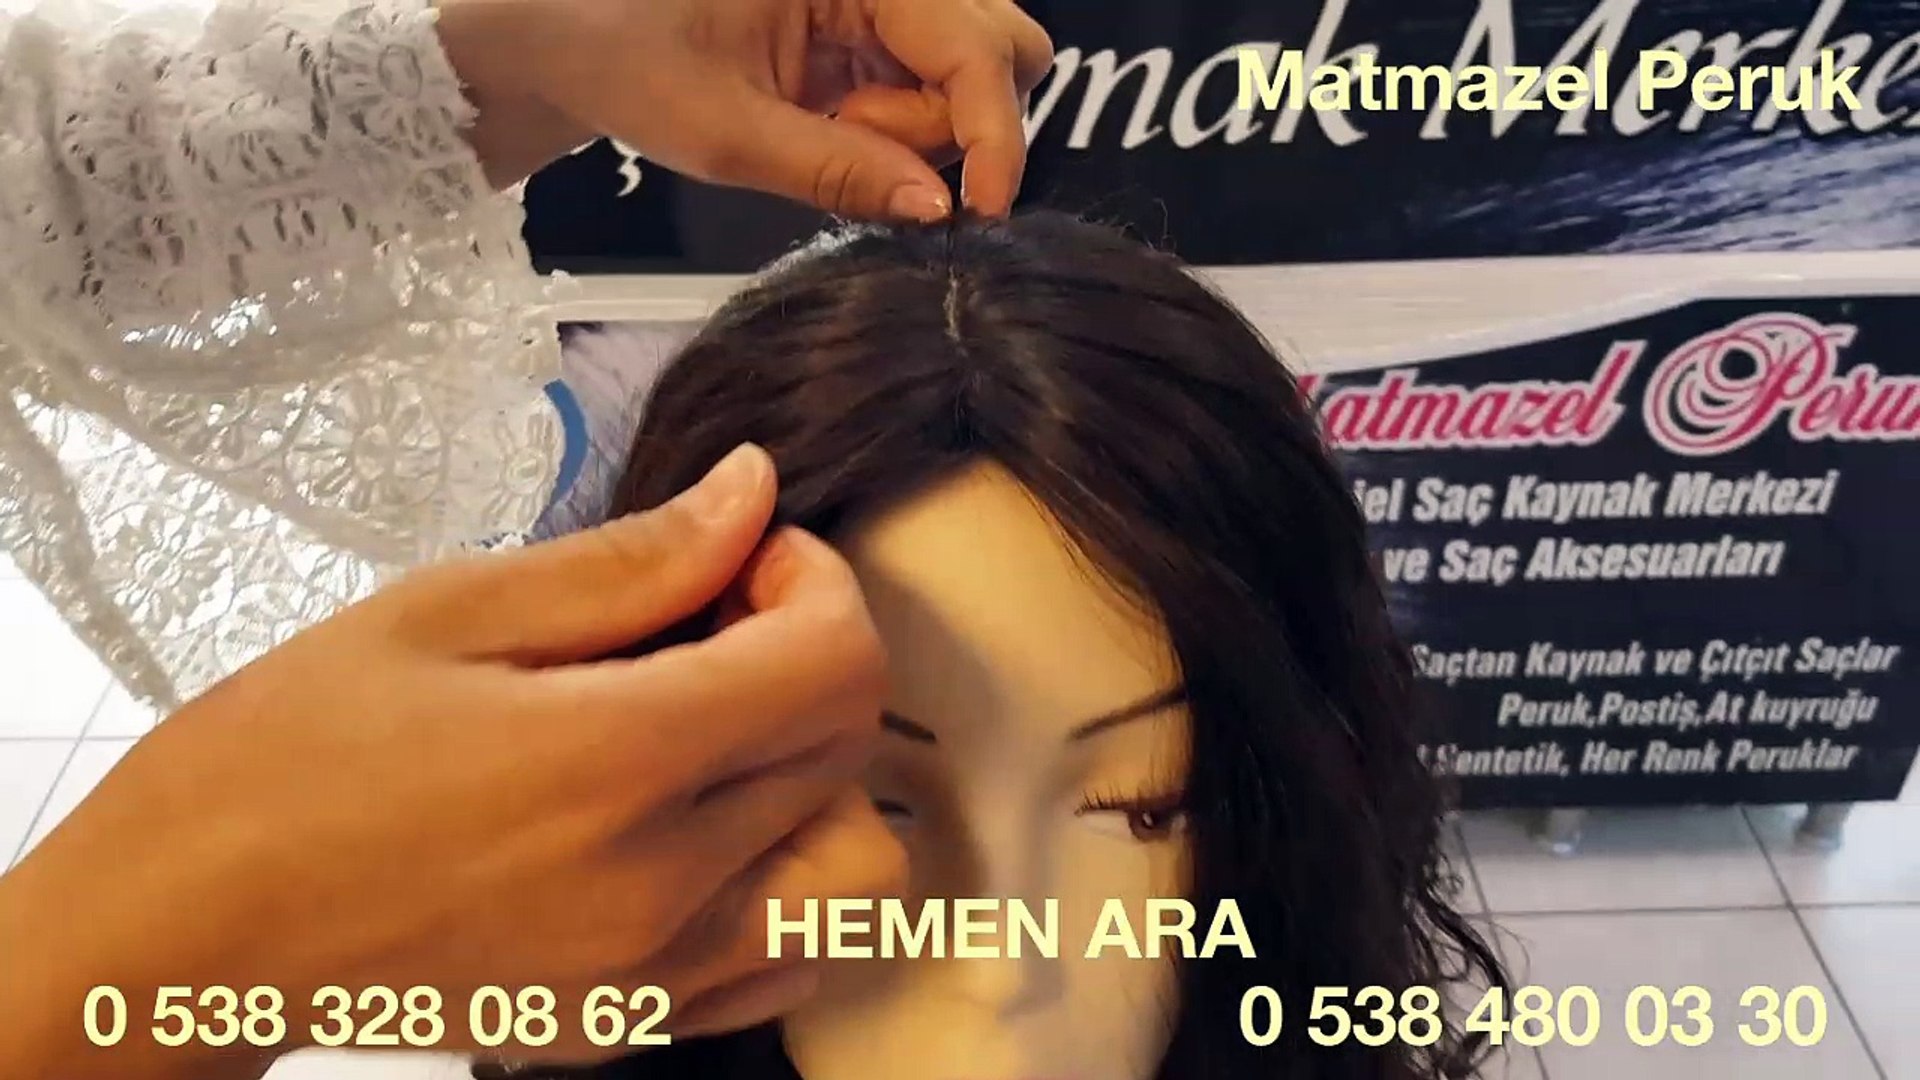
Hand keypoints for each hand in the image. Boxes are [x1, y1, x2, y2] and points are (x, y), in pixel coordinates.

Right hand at [0, 444, 904, 1077]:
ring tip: (719, 739)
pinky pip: (784, 965)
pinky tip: (697, 832)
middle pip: (855, 758)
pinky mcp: (627, 1028)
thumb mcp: (443, 613)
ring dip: (823, 789)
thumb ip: (629, 561)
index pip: (837, 664)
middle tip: (718, 628)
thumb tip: (750, 492)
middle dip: (816, 661)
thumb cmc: (281, 761)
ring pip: (855, 882)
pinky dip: (784, 889)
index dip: (815, 584)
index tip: (748, 560)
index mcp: (615, 764)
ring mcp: (652, 975)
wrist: (182, 936)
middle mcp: (660, 885)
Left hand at [439, 0, 1053, 217]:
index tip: (982, 212)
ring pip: (976, 74)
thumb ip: (837, 170)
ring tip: (829, 128)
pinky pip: (933, 88)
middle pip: (1001, 47)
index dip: (992, 131)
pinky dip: (898, 127)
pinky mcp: (876, 32)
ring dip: (923, 127)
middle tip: (857, 142)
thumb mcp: (723, 131)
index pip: (974, 43)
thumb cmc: (623, 59)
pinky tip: (832, 123)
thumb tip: (937, 212)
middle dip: (955, 121)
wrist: (570, 37)